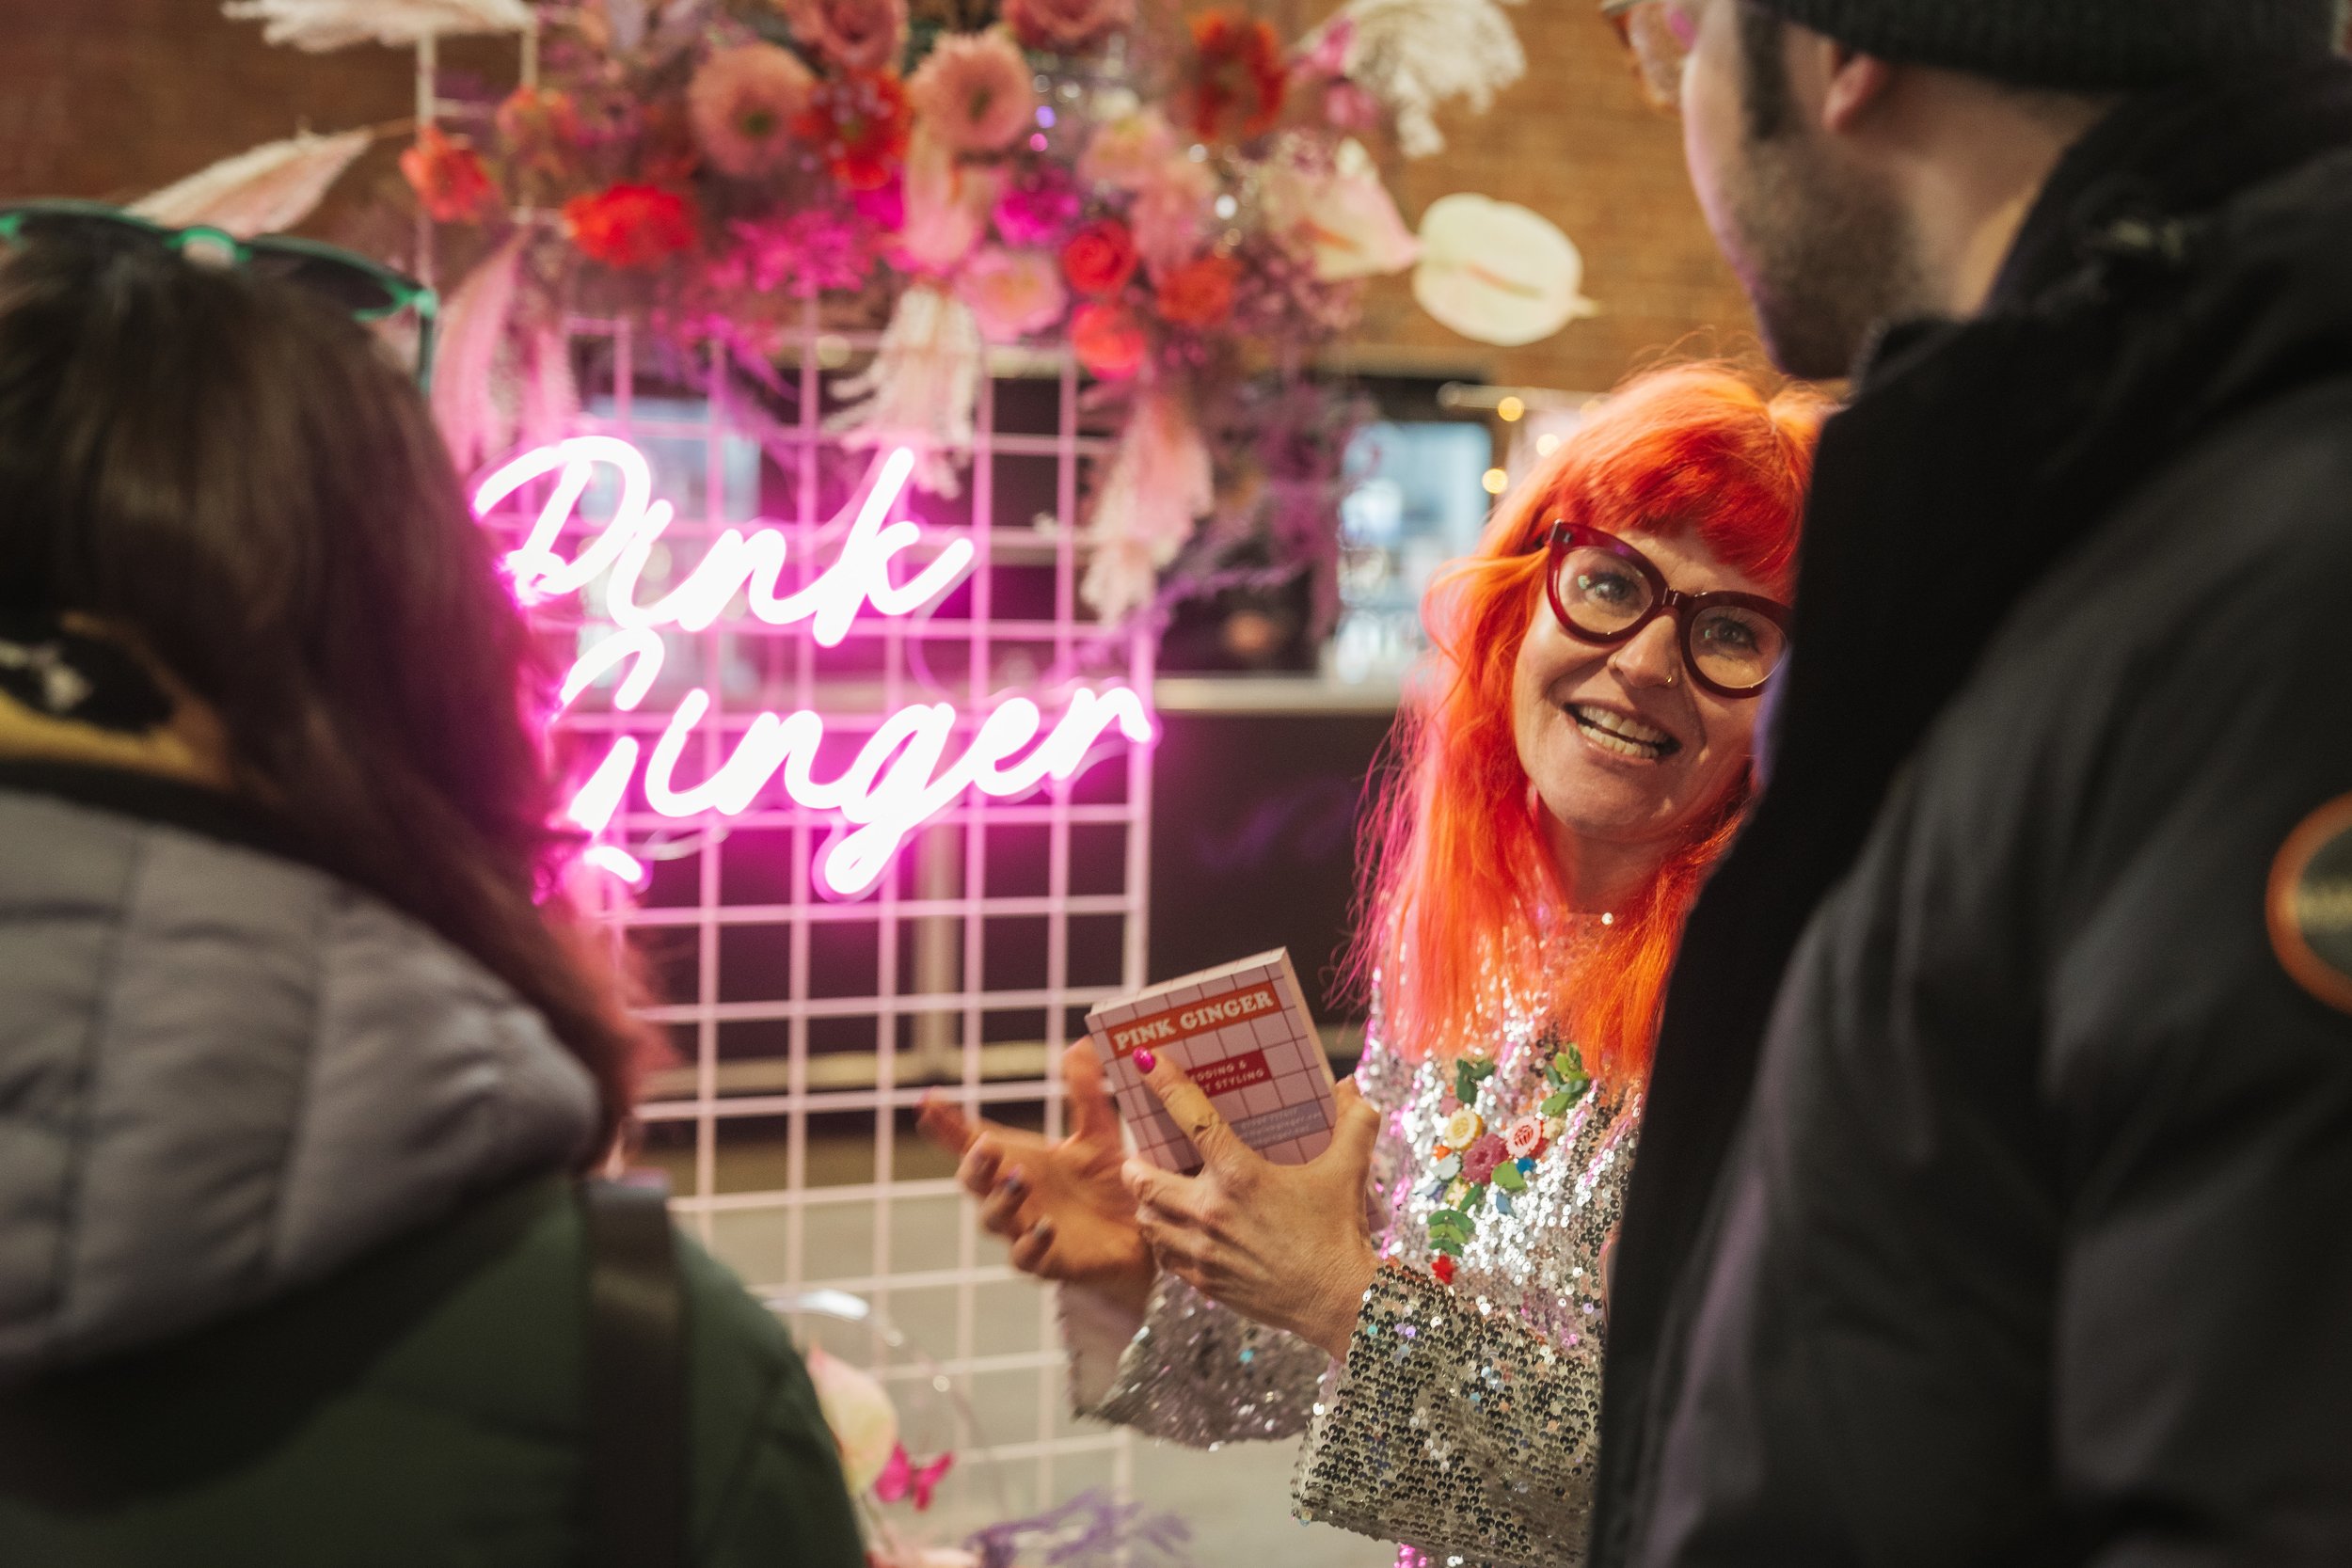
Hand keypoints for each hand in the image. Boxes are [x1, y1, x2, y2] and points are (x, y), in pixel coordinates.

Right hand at [917, 1042, 1154, 1316]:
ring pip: (993, 1219)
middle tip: (985, 1145)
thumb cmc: (1110, 1183)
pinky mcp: (1049, 1261)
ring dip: (1000, 1199)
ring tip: (1018, 1178)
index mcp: (1018, 1161)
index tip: (926, 1102)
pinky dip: (1030, 1243)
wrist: (1144, 1233)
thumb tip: (1078, 1044)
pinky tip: (1045, 1227)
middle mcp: (1014, 1195)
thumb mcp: (1099, 1133)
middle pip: (974, 1181)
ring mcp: (1026, 1229)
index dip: (947, 1124)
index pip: (973, 1140)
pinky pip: (1027, 1258)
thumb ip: (1084, 1093)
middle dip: (973, 1163)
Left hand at [1121, 1054, 1381, 1359]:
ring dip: (1145, 1204)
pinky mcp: (1204, 1282)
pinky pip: (1164, 1257)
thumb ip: (1353, 1122)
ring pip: (1146, 1222)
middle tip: (1140, 1155)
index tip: (1144, 1059)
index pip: (1192, 1117)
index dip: (1164, 1083)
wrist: (1339, 1301)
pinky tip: (1175, 1232)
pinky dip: (1163, 1241)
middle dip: (1134, 1165)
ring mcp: (1203, 1250)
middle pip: (1142, 1180)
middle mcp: (1211, 1210)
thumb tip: (1349, 1085)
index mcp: (1241, 1174)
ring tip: (1154, 1194)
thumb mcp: (1349, 1169)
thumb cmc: (1341, 1231)